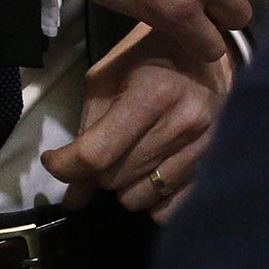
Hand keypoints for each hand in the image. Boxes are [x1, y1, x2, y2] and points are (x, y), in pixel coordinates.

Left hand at [41, 21, 229, 222]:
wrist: (209, 57)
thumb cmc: (149, 59)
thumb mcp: (107, 77)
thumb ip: (88, 129)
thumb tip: (73, 192)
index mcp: (152, 94)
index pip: (97, 153)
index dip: (65, 166)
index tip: (53, 161)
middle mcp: (183, 124)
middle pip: (115, 179)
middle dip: (96, 170)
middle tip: (102, 146)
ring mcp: (205, 150)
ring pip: (138, 198)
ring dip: (123, 184)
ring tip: (130, 154)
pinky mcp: (215, 168)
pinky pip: (169, 211)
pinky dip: (152, 199)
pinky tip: (150, 172)